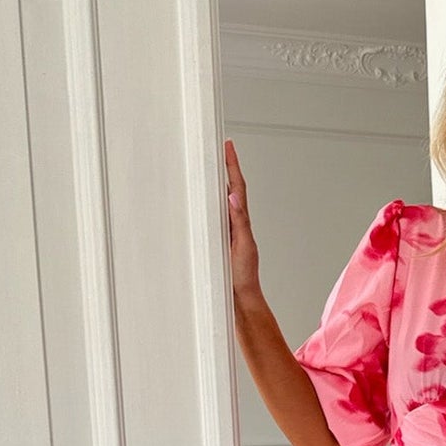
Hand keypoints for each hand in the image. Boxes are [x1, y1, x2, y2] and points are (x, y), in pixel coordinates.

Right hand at [224, 138, 259, 299]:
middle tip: (218, 147)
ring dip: (217, 181)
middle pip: (230, 188)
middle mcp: (234, 223)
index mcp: (241, 221)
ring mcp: (226, 231)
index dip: (232, 166)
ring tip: (210, 163)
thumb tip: (233, 196)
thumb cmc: (243, 276)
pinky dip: (208, 202)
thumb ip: (240, 222)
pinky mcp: (218, 241)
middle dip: (225, 167)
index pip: (237, 187)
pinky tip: (201, 198)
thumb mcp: (243, 247)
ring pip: (220, 200)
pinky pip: (211, 215)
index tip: (228, 146)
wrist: (240, 299)